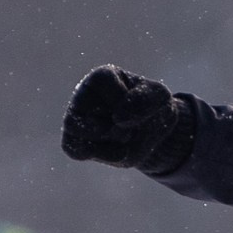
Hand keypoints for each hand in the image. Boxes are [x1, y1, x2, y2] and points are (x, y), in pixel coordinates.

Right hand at [61, 65, 194, 174]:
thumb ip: (144, 99)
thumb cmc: (153, 108)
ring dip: (104, 142)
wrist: (154, 134)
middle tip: (131, 130)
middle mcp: (84, 96)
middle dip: (114, 125)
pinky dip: (101, 154)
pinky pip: (73, 150)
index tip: (138, 104)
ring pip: (73, 131)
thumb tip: (117, 118)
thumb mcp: (159, 97)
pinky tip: (121, 153)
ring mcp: (77, 120)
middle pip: (85, 105)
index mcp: (102, 78)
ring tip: (126, 142)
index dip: (123, 97)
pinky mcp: (77, 142)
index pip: (102, 80)